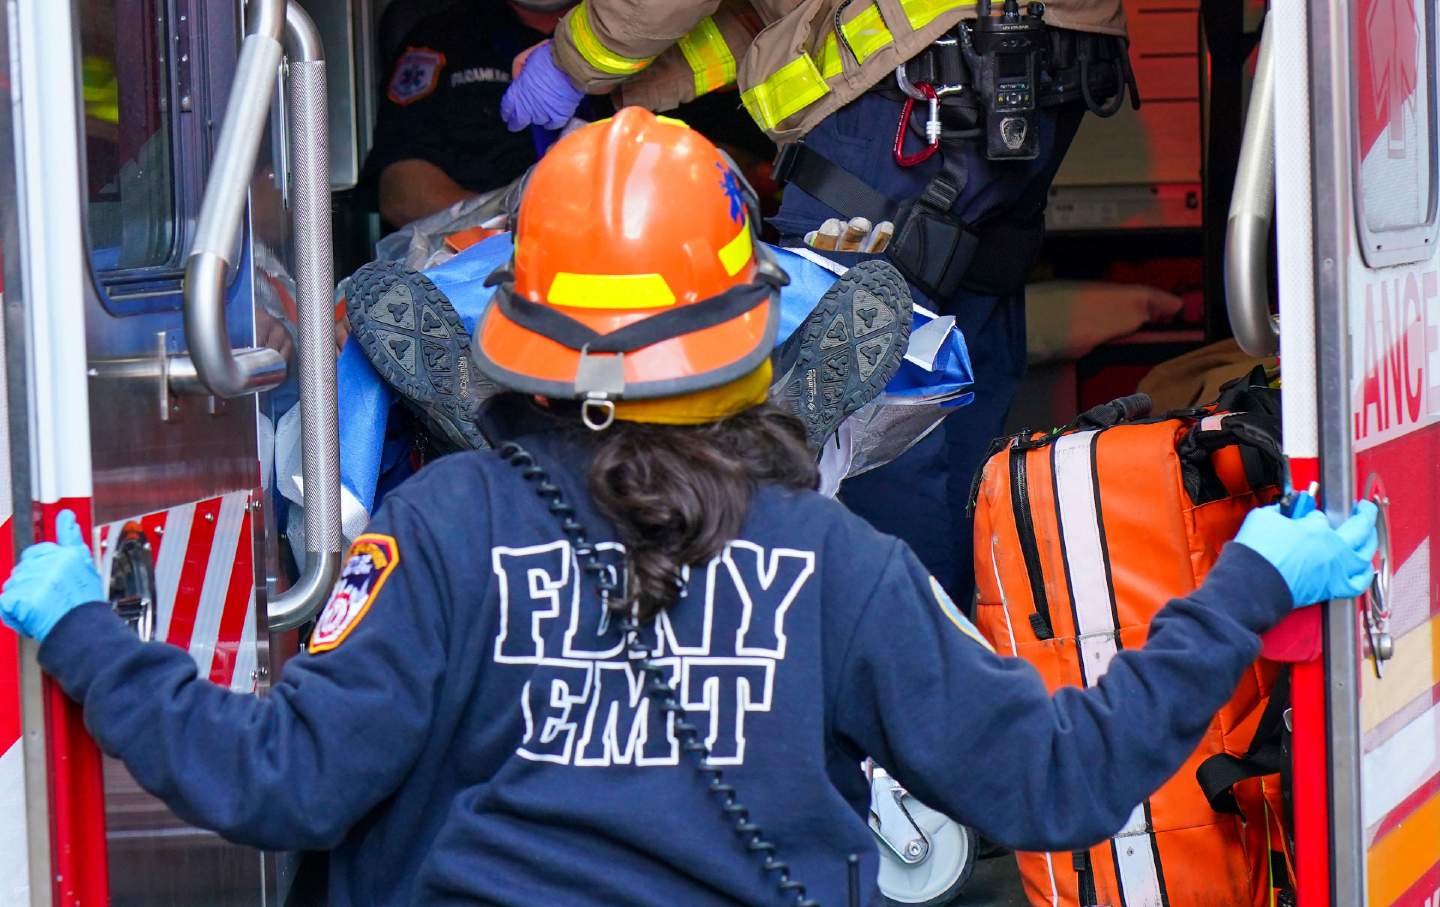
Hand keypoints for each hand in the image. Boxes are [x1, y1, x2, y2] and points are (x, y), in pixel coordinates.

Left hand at [0, 510, 104, 640]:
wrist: (83, 632)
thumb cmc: (85, 606)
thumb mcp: (87, 568)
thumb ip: (72, 541)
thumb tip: (67, 518)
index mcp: (66, 555)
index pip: (40, 551)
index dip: (41, 566)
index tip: (47, 573)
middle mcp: (49, 563)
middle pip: (23, 570)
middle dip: (30, 585)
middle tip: (48, 601)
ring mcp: (33, 580)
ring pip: (13, 586)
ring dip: (21, 600)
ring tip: (42, 611)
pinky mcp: (19, 597)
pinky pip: (5, 604)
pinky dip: (13, 615)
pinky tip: (30, 618)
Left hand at [500, 42, 583, 131]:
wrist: (570, 63)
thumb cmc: (550, 57)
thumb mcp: (526, 56)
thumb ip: (518, 69)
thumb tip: (517, 78)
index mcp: (519, 91)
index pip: (507, 108)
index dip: (506, 112)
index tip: (506, 115)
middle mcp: (529, 105)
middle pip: (518, 121)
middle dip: (515, 123)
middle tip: (515, 125)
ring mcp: (544, 112)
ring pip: (537, 121)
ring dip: (536, 117)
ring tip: (539, 111)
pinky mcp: (559, 116)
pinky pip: (552, 125)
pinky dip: (551, 122)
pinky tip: (550, 119)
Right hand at [1235, 499, 1378, 606]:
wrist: (1251, 585)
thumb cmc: (1256, 554)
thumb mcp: (1264, 518)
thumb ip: (1281, 512)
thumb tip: (1285, 512)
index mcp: (1318, 530)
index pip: (1323, 516)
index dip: (1315, 513)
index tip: (1309, 513)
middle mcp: (1334, 551)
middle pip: (1362, 530)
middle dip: (1364, 517)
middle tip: (1362, 510)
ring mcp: (1336, 572)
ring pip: (1367, 556)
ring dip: (1371, 543)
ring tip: (1368, 537)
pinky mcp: (1331, 590)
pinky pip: (1359, 583)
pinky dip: (1365, 575)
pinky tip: (1364, 569)